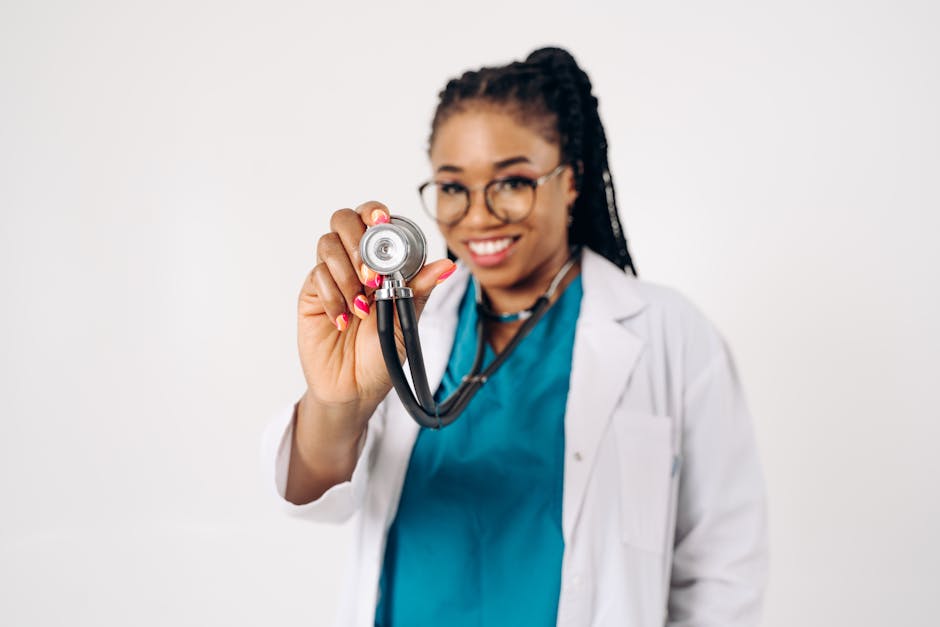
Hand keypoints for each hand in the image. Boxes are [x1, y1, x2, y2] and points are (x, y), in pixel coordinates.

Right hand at [297, 201, 456, 415]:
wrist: (354, 388)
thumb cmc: (382, 354)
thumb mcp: (407, 321)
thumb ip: (419, 290)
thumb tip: (446, 265)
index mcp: (382, 262)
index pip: (373, 219)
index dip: (375, 212)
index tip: (382, 220)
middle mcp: (354, 262)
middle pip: (343, 220)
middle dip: (358, 241)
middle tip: (372, 276)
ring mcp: (331, 276)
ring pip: (327, 244)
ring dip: (347, 273)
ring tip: (362, 308)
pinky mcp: (311, 294)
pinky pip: (316, 277)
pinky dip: (333, 297)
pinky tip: (344, 321)